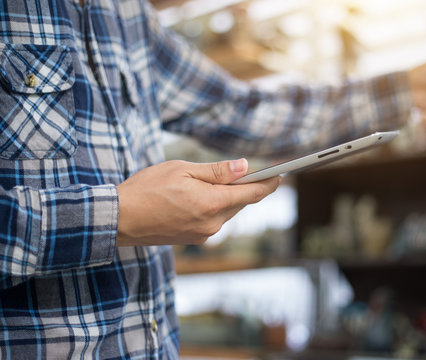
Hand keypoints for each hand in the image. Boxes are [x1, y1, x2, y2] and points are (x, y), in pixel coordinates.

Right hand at [116, 159, 280, 245]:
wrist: (120, 219)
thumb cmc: (148, 189)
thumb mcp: (183, 170)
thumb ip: (217, 171)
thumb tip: (245, 167)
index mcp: (212, 203)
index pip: (252, 194)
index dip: (269, 184)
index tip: (280, 175)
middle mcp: (213, 223)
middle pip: (240, 202)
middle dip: (245, 187)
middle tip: (247, 172)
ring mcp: (203, 234)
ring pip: (227, 211)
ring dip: (227, 197)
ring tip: (216, 183)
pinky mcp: (194, 239)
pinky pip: (214, 220)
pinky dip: (214, 207)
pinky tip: (201, 198)